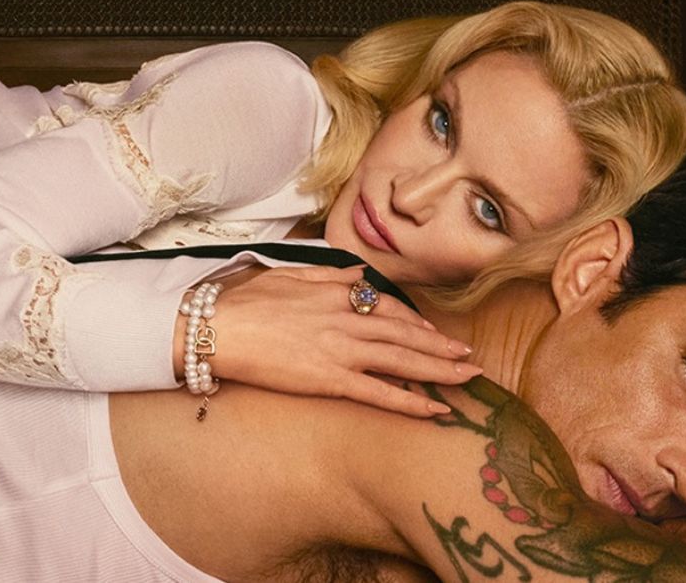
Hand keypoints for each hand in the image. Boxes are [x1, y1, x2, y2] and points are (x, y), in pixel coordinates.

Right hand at [174, 265, 479, 416]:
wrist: (215, 325)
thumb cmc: (245, 301)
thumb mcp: (291, 275)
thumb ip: (331, 276)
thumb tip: (360, 276)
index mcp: (337, 294)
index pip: (389, 308)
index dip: (417, 323)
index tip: (435, 333)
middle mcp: (347, 320)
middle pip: (407, 335)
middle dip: (443, 348)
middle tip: (470, 358)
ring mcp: (341, 351)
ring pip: (403, 362)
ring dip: (440, 371)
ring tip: (467, 379)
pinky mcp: (329, 380)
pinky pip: (379, 394)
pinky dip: (411, 402)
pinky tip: (435, 411)